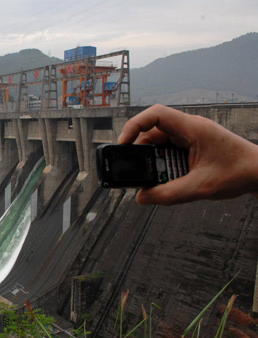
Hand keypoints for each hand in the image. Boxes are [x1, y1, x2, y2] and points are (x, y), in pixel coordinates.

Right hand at [118, 104, 257, 204]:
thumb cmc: (240, 172)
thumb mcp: (200, 187)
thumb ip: (168, 194)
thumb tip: (141, 197)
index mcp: (192, 128)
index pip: (154, 115)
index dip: (133, 126)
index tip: (122, 144)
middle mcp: (188, 129)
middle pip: (151, 133)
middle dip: (141, 152)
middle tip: (136, 171)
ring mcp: (189, 137)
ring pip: (158, 144)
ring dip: (152, 161)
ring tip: (154, 179)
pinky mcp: (190, 147)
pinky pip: (167, 152)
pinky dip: (162, 165)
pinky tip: (166, 178)